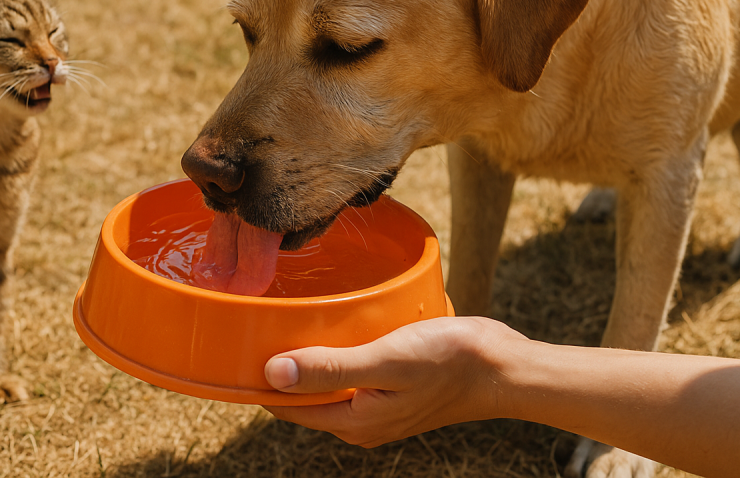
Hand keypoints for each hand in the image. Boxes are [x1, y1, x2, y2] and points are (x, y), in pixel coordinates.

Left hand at [262, 317, 524, 446]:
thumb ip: (329, 369)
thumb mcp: (384, 361)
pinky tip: (331, 323)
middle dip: (278, 364)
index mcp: (352, 422)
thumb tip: (272, 375)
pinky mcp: (391, 387)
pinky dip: (334, 350)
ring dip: (305, 355)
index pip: (285, 404)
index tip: (236, 343)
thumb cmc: (448, 361)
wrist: (502, 366)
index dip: (257, 378)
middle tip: (255, 321)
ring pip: (324, 380)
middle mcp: (359, 420)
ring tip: (284, 317)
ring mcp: (376, 405)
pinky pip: (348, 370)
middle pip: (302, 394)